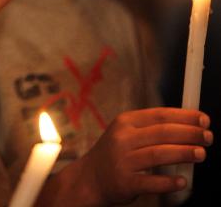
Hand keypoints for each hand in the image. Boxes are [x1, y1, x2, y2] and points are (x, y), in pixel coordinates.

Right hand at [48, 108, 212, 206]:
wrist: (90, 177)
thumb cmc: (115, 153)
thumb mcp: (126, 132)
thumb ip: (151, 128)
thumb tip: (187, 125)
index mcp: (126, 122)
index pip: (160, 115)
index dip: (184, 116)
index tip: (203, 119)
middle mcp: (123, 138)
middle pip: (162, 133)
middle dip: (189, 133)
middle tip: (208, 137)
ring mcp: (123, 160)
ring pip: (159, 154)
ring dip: (184, 153)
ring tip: (201, 153)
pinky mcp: (125, 181)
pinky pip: (152, 182)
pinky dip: (169, 181)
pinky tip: (182, 181)